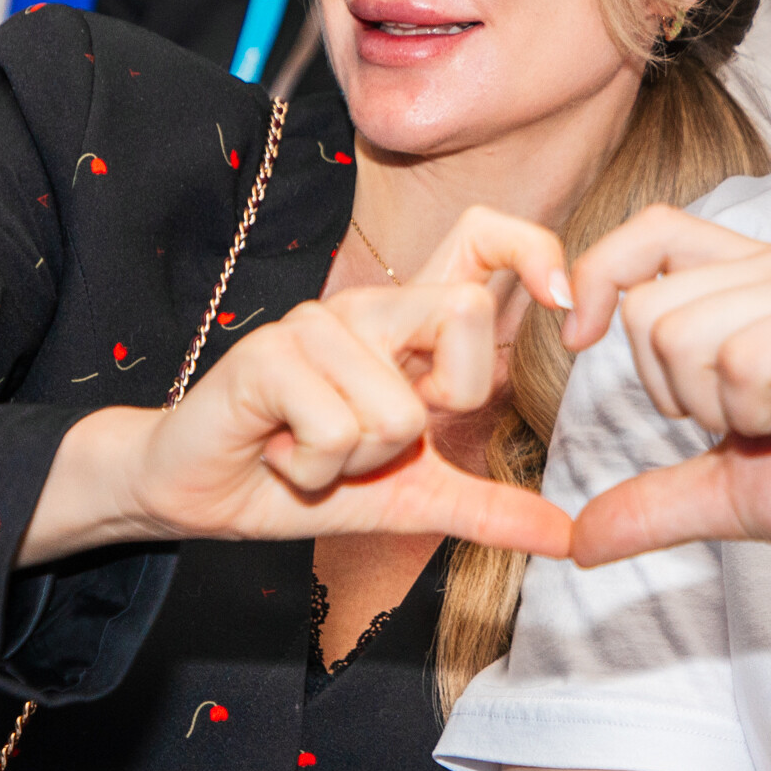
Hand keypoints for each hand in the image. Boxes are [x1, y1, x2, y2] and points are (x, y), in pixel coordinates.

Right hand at [24, 211, 575, 563]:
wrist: (201, 495)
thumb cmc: (305, 478)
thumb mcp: (414, 498)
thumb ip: (489, 509)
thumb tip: (569, 536)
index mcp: (410, 321)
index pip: (484, 235)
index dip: (533, 251)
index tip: (566, 308)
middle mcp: (370, 306)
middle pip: (466, 311)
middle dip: (442, 406)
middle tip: (380, 438)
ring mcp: (317, 323)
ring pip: (399, 411)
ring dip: (358, 463)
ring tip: (315, 451)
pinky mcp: (270, 354)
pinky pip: (338, 432)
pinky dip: (315, 471)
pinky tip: (281, 452)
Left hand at [559, 206, 770, 568]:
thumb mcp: (737, 494)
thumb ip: (657, 502)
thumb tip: (575, 541)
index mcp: (759, 284)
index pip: (647, 232)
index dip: (596, 278)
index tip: (579, 341)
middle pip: (648, 309)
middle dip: (677, 395)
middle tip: (760, 419)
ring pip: (684, 335)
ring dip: (726, 409)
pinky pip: (742, 361)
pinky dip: (761, 412)